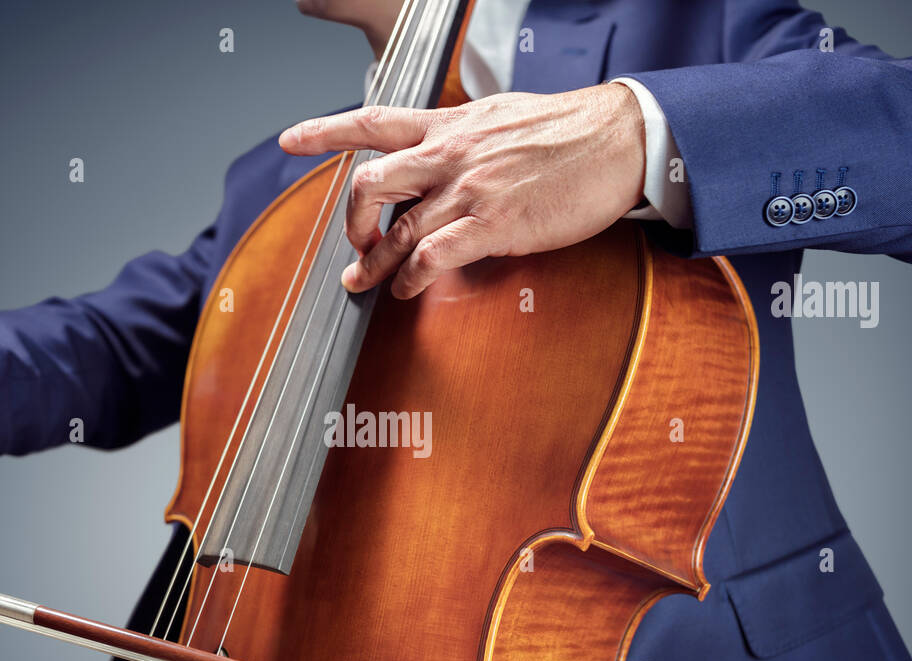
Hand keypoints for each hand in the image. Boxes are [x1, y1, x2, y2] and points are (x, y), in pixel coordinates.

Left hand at [279, 83, 645, 298]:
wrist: (619, 139)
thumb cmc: (569, 132)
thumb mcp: (502, 119)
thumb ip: (464, 140)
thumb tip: (444, 161)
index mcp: (450, 126)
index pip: (373, 121)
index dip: (325, 130)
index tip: (291, 140)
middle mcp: (450, 154)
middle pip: (370, 183)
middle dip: (350, 222)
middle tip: (352, 247)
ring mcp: (469, 189)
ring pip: (397, 230)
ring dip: (373, 264)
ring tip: (365, 282)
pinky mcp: (494, 224)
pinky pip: (433, 256)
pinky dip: (413, 278)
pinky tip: (408, 289)